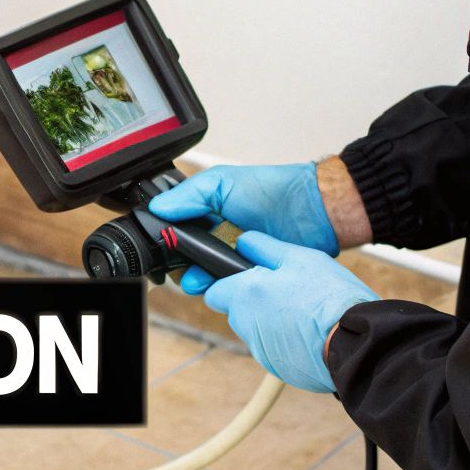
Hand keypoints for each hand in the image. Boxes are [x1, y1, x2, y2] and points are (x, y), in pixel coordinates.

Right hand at [150, 164, 337, 299]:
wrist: (311, 211)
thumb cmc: (270, 189)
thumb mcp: (222, 182)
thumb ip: (189, 194)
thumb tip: (158, 208)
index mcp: (205, 213)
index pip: (175, 231)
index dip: (166, 239)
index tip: (160, 244)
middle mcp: (216, 237)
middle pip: (185, 258)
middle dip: (179, 265)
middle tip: (179, 267)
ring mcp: (232, 257)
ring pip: (204, 275)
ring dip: (196, 279)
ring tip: (197, 279)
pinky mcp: (248, 275)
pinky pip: (228, 286)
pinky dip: (220, 287)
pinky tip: (220, 283)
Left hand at [198, 232, 377, 392]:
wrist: (357, 345)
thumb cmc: (330, 297)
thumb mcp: (300, 258)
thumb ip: (264, 248)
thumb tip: (243, 243)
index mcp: (246, 295)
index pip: (214, 291)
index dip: (228, 281)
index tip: (250, 276)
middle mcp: (246, 327)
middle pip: (236, 311)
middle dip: (254, 300)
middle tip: (287, 290)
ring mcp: (262, 351)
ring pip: (256, 330)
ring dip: (270, 320)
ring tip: (304, 311)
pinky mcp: (278, 368)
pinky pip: (274, 348)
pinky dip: (286, 339)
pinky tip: (310, 331)